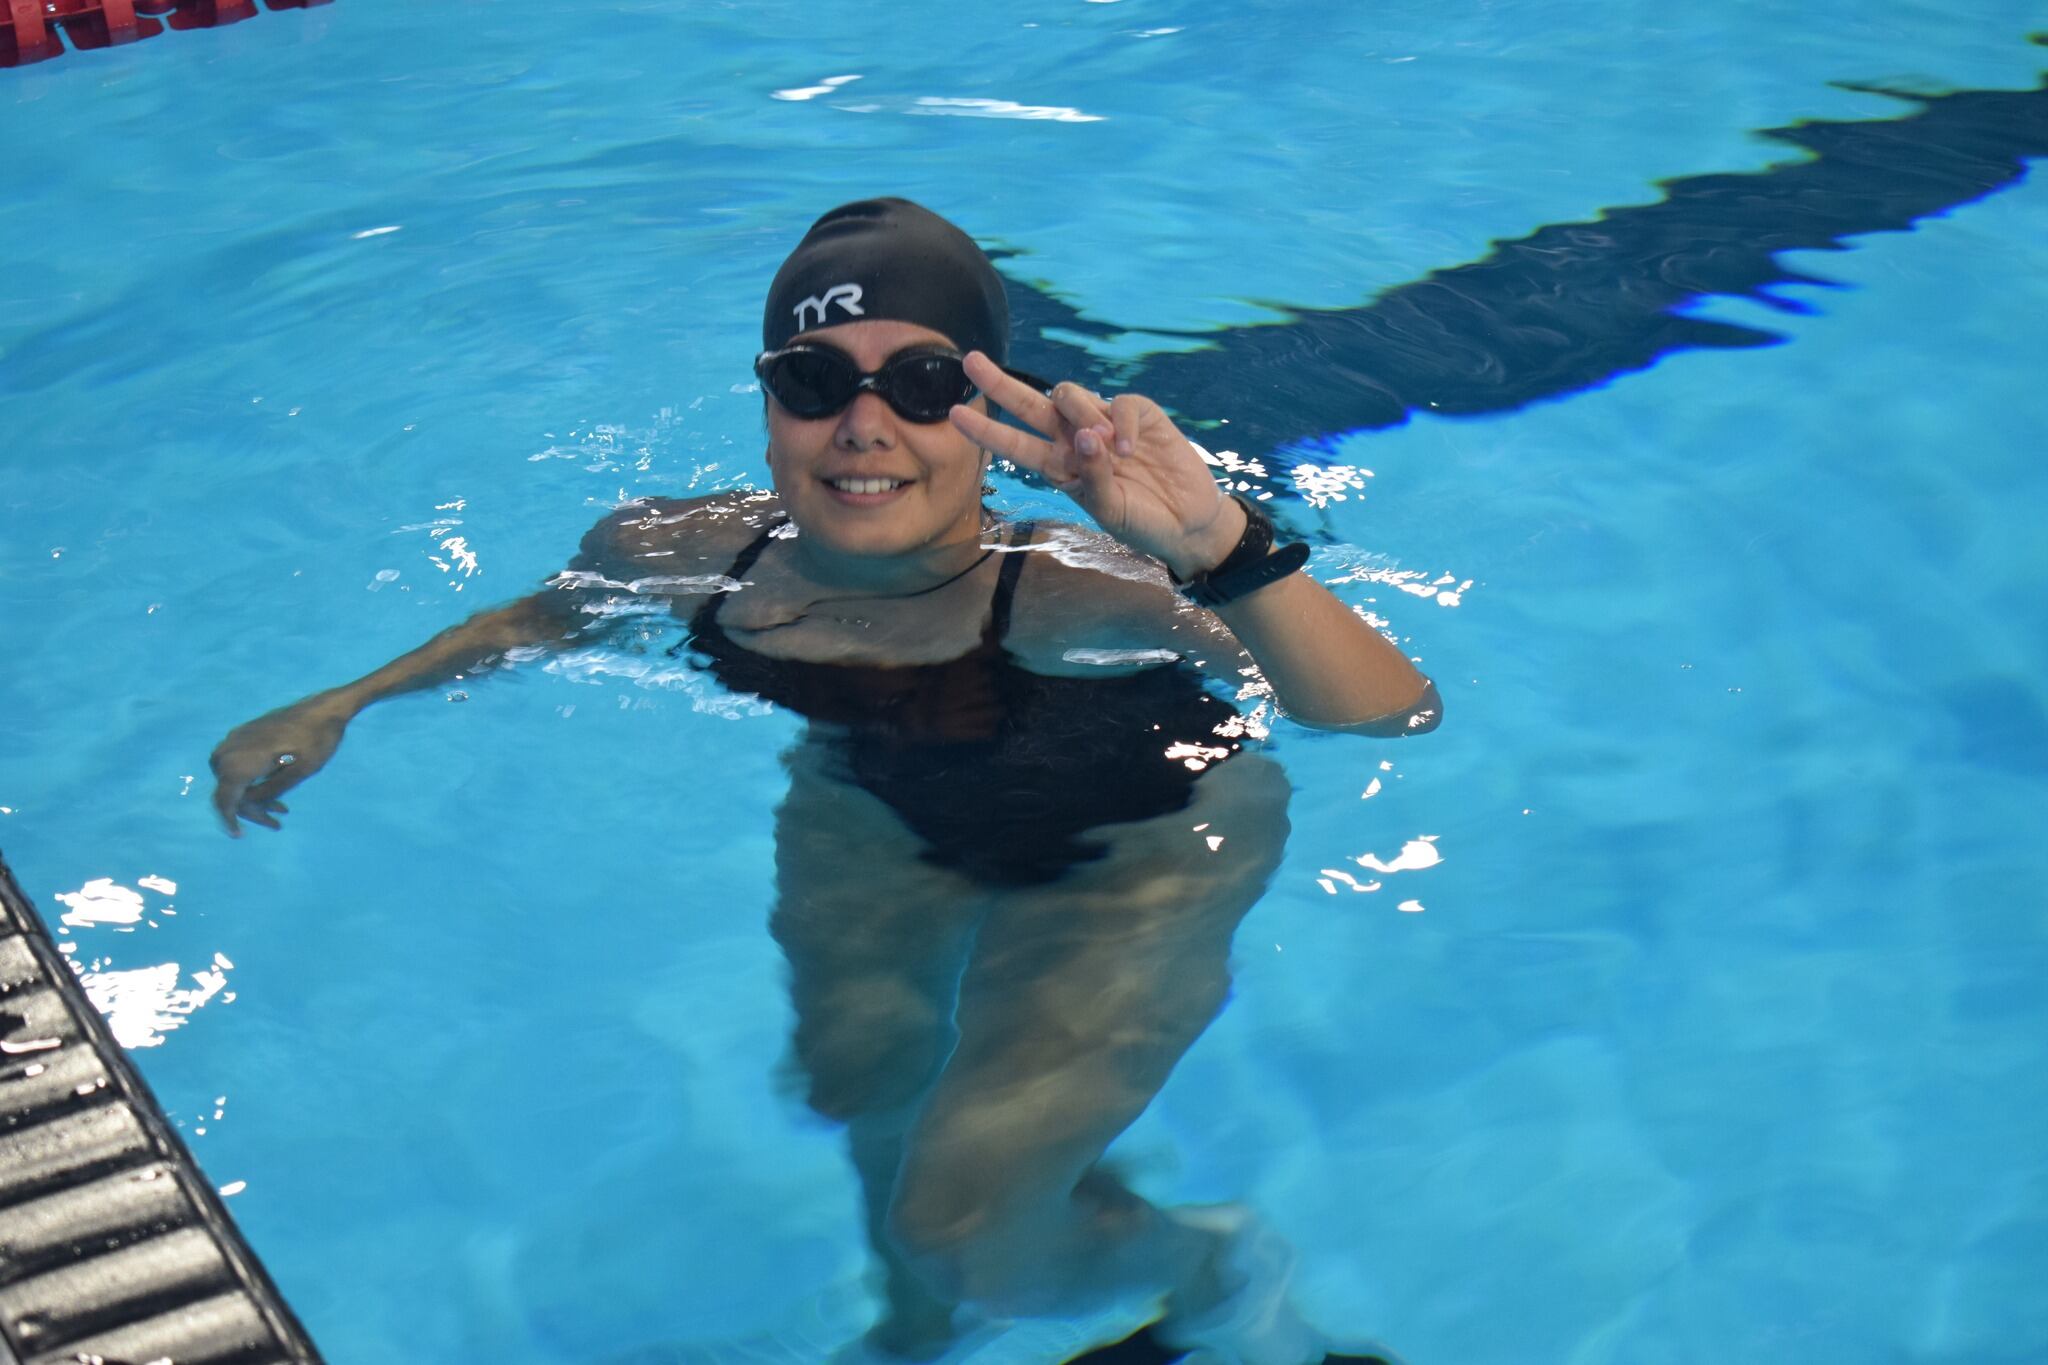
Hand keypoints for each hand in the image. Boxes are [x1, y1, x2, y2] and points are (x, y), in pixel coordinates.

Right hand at [209, 696, 350, 835]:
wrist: (323, 708)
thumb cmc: (316, 740)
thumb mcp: (298, 773)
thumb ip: (269, 791)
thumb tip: (246, 805)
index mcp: (240, 760)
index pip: (225, 799)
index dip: (230, 820)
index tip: (239, 835)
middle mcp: (229, 749)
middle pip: (229, 790)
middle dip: (252, 809)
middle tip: (278, 822)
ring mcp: (234, 740)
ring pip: (234, 778)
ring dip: (254, 796)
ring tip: (282, 809)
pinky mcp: (243, 735)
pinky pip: (238, 763)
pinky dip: (253, 780)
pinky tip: (275, 790)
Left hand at [950, 353, 1244, 577]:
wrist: (1187, 522)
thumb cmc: (1142, 522)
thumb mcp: (1110, 511)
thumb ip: (1093, 478)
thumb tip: (1088, 437)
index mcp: (1060, 467)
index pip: (1016, 443)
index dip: (987, 429)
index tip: (954, 415)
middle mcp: (1075, 440)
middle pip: (1030, 404)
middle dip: (1000, 383)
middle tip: (971, 362)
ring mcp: (1106, 423)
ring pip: (1070, 396)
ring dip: (1076, 413)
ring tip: (1100, 444)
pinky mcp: (1138, 414)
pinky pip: (1118, 403)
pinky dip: (1120, 423)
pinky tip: (1128, 448)